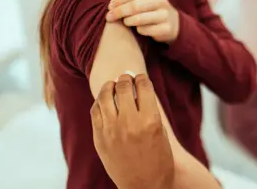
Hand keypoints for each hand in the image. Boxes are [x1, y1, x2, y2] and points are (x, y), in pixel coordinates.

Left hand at [91, 74, 174, 188]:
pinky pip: (95, 111)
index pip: (143, 86)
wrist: (144, 186)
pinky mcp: (99, 138)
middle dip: (125, 78)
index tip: (141, 77)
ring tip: (113, 85)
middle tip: (126, 77)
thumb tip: (138, 89)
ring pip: (105, 96)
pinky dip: (99, 102)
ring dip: (109, 86)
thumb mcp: (162, 133)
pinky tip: (104, 101)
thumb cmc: (159, 160)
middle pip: (122, 87)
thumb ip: (150, 110)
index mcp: (150, 120)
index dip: (142, 78)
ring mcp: (111, 130)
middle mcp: (129, 123)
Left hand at [106, 0, 179, 42]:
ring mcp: (165, 15)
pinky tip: (139, 29)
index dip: (119, 0)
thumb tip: (111, 5)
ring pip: (138, 19)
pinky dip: (138, 30)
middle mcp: (161, 0)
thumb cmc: (152, 9)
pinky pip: (144, 30)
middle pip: (134, 6)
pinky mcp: (166, 28)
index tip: (109, 6)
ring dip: (127, 21)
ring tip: (126, 22)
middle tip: (109, 17)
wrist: (173, 23)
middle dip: (119, 12)